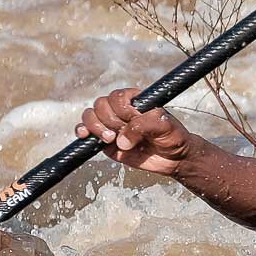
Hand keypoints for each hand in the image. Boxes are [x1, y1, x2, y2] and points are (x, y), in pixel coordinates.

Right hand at [76, 87, 193, 175]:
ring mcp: (111, 125)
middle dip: (110, 120)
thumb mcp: (165, 126)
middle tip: (123, 132)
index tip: (132, 118)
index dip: (121, 109)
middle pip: (100, 105)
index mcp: (135, 101)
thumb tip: (121, 140)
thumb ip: (143, 126)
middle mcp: (121, 110)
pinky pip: (85, 132)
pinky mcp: (104, 141)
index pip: (117, 97)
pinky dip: (82, 131)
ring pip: (90, 116)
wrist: (173, 159)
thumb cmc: (172, 137)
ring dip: (96, 127)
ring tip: (111, 138)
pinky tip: (85, 135)